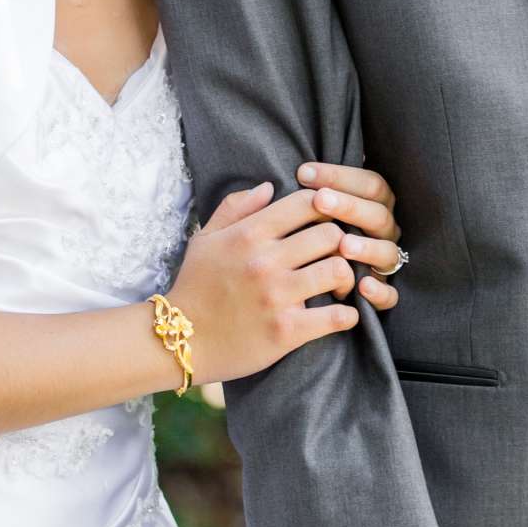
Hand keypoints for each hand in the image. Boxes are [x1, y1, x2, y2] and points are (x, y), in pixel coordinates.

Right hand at [170, 180, 368, 385]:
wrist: (180, 339)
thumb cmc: (195, 287)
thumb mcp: (206, 239)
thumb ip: (236, 207)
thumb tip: (269, 186)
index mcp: (249, 234)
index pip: (307, 203)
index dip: (324, 208)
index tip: (323, 223)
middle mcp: (265, 261)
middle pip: (331, 234)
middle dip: (340, 243)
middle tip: (335, 256)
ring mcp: (277, 296)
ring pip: (339, 270)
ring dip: (346, 278)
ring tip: (338, 286)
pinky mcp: (287, 331)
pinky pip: (337, 316)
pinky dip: (347, 316)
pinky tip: (341, 315)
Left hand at [295, 160, 403, 311]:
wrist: (310, 284)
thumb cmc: (307, 240)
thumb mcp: (308, 215)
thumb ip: (307, 196)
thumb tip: (289, 175)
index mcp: (373, 206)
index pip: (369, 184)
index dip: (340, 176)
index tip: (303, 172)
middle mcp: (383, 232)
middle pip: (378, 214)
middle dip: (350, 206)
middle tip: (320, 199)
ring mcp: (384, 263)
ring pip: (388, 252)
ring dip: (367, 247)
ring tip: (343, 245)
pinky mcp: (383, 295)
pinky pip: (390, 296)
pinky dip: (380, 292)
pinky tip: (363, 286)